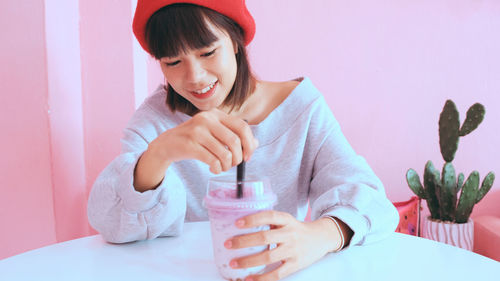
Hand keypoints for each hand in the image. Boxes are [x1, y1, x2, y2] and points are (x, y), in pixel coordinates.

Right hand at [149, 108, 257, 173]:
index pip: (242, 127)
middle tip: (234, 164)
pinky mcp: (190, 145)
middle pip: (235, 141)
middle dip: (238, 157)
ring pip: (225, 153)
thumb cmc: (195, 139)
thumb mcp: (214, 133)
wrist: (168, 144)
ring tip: (223, 167)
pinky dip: (217, 168)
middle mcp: (207, 119)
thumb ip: (234, 136)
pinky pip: (213, 161)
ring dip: (227, 165)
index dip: (249, 143)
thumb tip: (255, 144)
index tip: (248, 156)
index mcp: (216, 114)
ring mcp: (197, 131)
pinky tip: (214, 168)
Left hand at [224, 211, 342, 280]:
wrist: (321, 238)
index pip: (269, 216)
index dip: (253, 219)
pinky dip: (261, 278)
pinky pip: (276, 274)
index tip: (237, 223)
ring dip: (248, 261)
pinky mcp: (295, 264)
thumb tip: (240, 225)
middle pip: (265, 238)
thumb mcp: (286, 220)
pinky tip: (249, 279)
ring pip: (268, 257)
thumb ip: (269, 222)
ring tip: (233, 263)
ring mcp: (293, 250)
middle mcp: (290, 234)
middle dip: (244, 241)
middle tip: (228, 244)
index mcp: (286, 220)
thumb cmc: (296, 229)